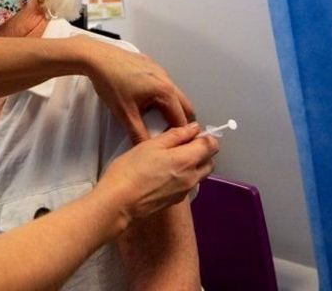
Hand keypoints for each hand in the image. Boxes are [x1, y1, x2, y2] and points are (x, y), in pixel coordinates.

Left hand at [82, 36, 194, 142]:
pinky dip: (162, 95)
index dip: (180, 134)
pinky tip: (147, 100)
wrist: (97, 58)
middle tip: (170, 132)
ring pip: (174, 93)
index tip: (175, 142)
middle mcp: (166, 79)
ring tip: (157, 118)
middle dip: (180, 120)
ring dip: (170, 107)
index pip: (181, 119)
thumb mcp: (125, 113)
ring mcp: (159, 70)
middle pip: (184, 105)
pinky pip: (163, 83)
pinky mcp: (151, 65)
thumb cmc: (110, 80)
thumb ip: (138, 133)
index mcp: (165, 91)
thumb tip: (145, 146)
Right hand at [99, 123, 217, 221]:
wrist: (119, 202)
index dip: (204, 136)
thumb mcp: (151, 145)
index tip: (190, 133)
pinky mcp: (176, 200)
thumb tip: (193, 129)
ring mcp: (185, 191)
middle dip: (202, 151)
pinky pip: (188, 185)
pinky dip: (184, 176)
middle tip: (181, 144)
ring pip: (200, 174)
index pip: (212, 145)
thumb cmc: (131, 170)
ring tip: (171, 159)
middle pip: (210, 162)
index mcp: (187, 160)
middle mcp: (191, 177)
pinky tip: (164, 173)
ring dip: (194, 164)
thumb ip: (176, 135)